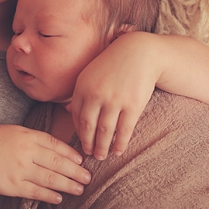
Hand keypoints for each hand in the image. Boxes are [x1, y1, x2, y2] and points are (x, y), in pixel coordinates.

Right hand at [0, 124, 91, 203]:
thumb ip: (33, 138)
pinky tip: (58, 198)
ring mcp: (19, 169)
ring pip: (50, 178)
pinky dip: (49, 195)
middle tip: (88, 177)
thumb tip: (54, 148)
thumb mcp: (15, 131)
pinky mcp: (11, 185)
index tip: (82, 160)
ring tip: (80, 189)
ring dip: (67, 184)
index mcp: (28, 135)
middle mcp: (26, 151)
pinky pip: (35, 191)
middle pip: (58, 162)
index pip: (56, 144)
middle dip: (75, 171)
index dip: (71, 153)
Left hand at [69, 31, 159, 159]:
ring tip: (102, 155)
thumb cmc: (113, 64)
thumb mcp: (91, 73)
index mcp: (82, 86)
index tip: (82, 141)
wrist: (139, 52)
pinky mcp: (132, 105)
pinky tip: (118, 150)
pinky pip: (124, 130)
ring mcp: (114, 100)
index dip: (78, 132)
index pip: (76, 116)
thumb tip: (69, 111)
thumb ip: (80, 92)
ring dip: (102, 147)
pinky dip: (120, 144)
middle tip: (89, 154)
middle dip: (88, 144)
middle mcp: (96, 94)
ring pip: (105, 132)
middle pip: (88, 127)